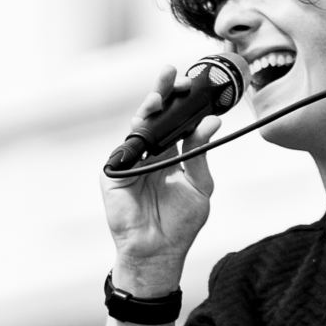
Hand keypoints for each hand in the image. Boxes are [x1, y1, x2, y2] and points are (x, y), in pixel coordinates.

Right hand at [100, 66, 221, 294]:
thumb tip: (211, 122)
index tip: (191, 82)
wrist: (159, 251)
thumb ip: (200, 153)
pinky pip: (124, 151)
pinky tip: (146, 125)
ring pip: (136, 128)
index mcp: (169, 155)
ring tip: (160, 94)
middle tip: (170, 74)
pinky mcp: (114, 174)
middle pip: (153, 117)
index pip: (174, 121)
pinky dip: (136, 138)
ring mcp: (130, 163)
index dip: (180, 101)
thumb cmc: (179, 224)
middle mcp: (148, 155)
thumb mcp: (200, 185)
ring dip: (147, 109)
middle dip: (160, 93)